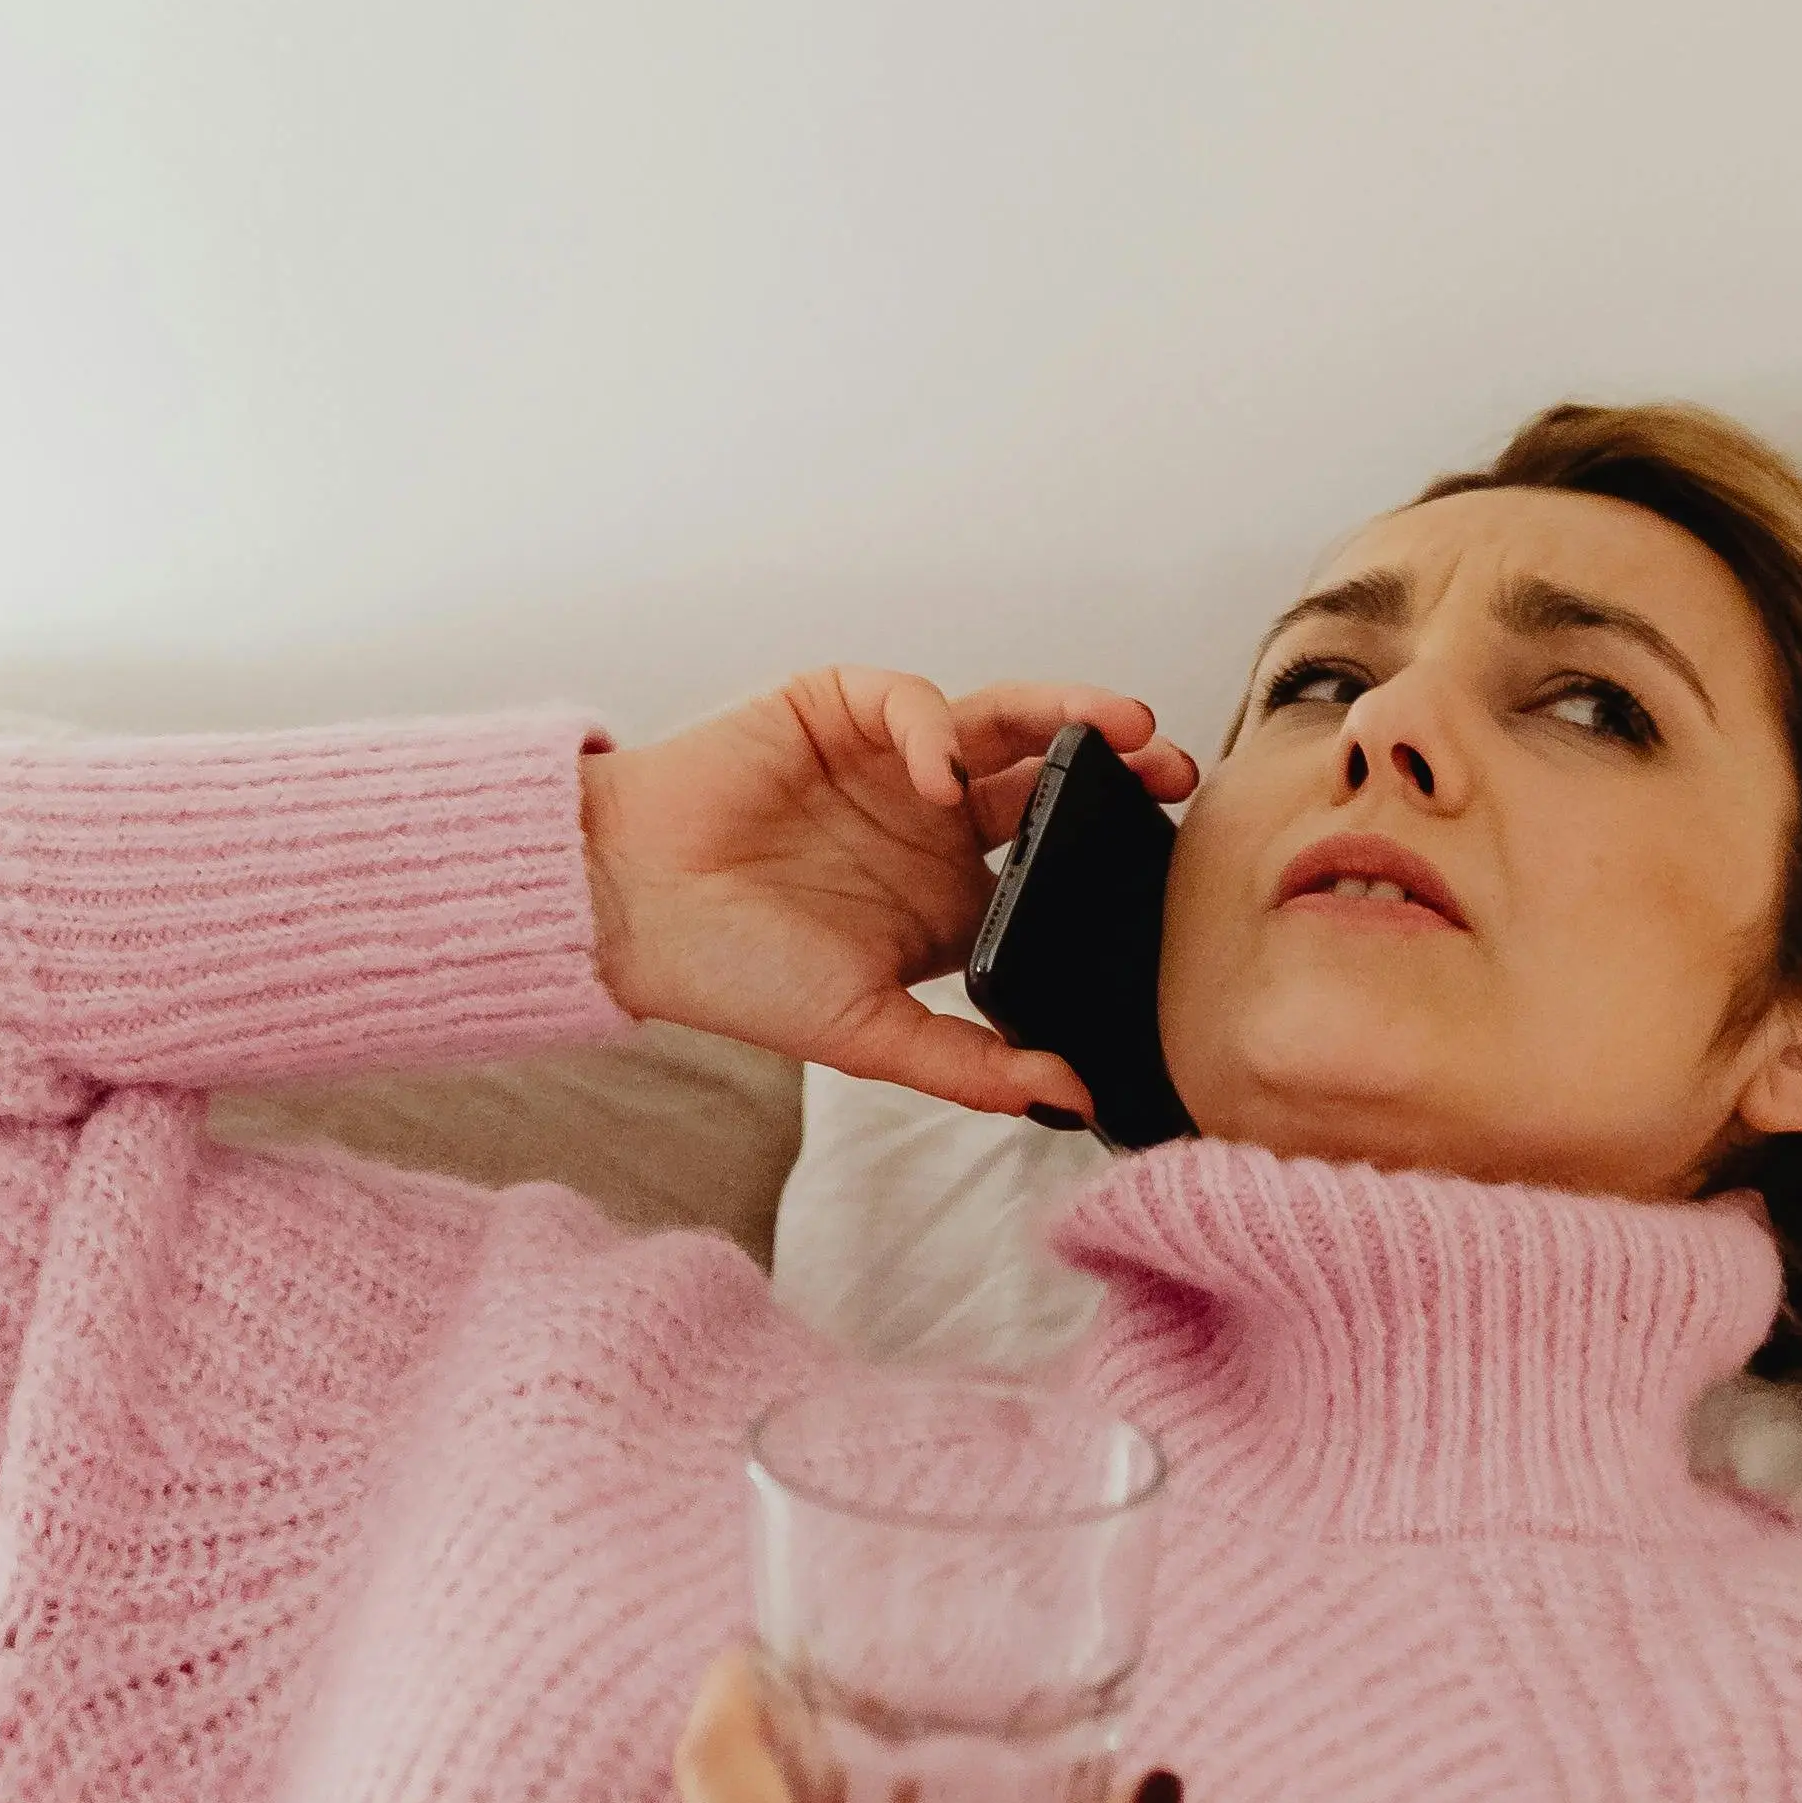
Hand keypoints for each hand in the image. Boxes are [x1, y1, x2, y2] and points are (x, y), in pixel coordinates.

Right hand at [579, 670, 1197, 1116]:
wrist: (628, 911)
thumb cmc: (734, 975)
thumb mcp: (868, 1035)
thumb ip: (970, 1066)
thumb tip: (1073, 1099)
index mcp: (946, 901)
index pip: (1054, 864)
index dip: (1108, 856)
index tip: (1168, 864)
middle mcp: (928, 826)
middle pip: (1047, 782)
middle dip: (1115, 769)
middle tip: (1173, 769)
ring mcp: (888, 763)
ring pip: (1000, 725)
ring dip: (1061, 718)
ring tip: (1115, 728)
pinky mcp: (837, 711)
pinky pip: (910, 703)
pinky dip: (935, 728)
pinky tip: (938, 770)